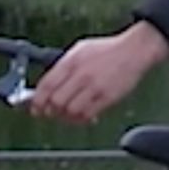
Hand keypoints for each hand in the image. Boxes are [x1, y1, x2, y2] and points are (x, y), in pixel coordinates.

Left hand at [31, 21, 168, 122]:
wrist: (134, 51)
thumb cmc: (107, 50)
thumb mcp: (80, 50)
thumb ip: (63, 66)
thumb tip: (47, 85)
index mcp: (71, 61)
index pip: (47, 85)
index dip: (37, 100)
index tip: (34, 108)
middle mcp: (81, 74)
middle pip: (56, 101)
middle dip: (49, 111)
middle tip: (50, 113)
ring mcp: (95, 87)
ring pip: (70, 111)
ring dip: (65, 117)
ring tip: (67, 115)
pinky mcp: (107, 97)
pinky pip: (87, 115)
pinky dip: (80, 119)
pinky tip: (81, 116)